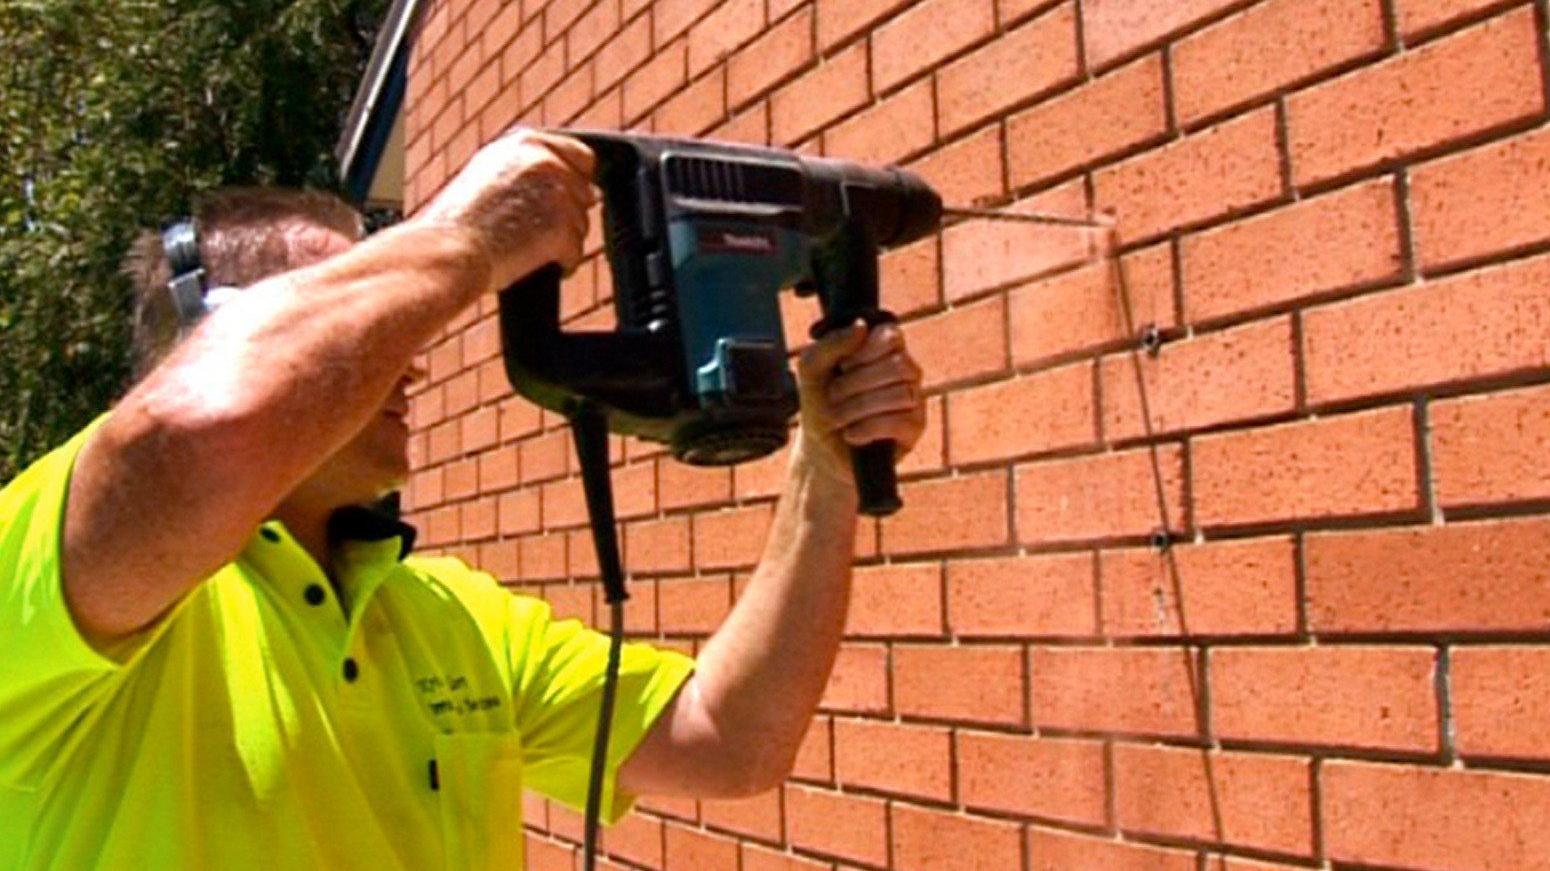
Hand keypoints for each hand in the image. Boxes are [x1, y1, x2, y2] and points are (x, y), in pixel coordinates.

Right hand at [415, 128, 597, 290]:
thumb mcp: (490, 174)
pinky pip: (575, 253)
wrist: (446, 251)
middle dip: (565, 216)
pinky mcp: (562, 225)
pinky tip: (532, 264)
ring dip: (561, 242)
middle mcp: (545, 160)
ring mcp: (556, 191)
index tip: (558, 204)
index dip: (576, 182)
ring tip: (523, 248)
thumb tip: (594, 192)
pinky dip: (560, 265)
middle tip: (530, 232)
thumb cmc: (459, 223)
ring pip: (581, 225)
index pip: (581, 156)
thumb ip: (535, 173)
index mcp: (526, 142)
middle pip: (584, 193)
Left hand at [795, 321, 925, 486]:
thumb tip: (861, 327)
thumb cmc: (820, 403)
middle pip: (898, 366)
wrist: (820, 447)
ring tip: (839, 418)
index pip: (892, 336)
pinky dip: (869, 428)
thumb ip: (831, 343)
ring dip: (858, 407)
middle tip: (834, 396)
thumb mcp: (812, 368)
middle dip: (856, 384)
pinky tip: (852, 433)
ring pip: (900, 394)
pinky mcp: (914, 428)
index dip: (866, 351)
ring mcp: (914, 398)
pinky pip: (901, 421)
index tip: (843, 365)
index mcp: (884, 349)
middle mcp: (905, 371)